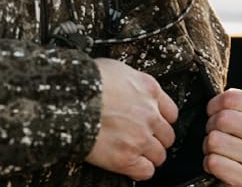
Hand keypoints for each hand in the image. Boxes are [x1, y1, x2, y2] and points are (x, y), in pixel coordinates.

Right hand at [85, 58, 178, 180]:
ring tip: (134, 153)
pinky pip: (146, 171)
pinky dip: (140, 170)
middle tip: (142, 139)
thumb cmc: (86, 81)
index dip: (161, 120)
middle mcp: (150, 114)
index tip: (154, 123)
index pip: (171, 112)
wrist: (70, 98)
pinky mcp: (126, 157)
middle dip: (156, 139)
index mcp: (149, 90)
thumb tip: (126, 85)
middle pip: (167, 135)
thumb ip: (130, 81)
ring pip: (159, 155)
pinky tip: (130, 164)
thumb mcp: (116, 69)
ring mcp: (140, 137)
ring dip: (148, 156)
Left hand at [203, 67, 241, 186]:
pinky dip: (209, 163)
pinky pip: (214, 162)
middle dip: (211, 126)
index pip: (230, 98)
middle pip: (223, 119)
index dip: (215, 105)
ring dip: (209, 146)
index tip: (218, 113)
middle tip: (219, 133)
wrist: (240, 175)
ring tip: (221, 149)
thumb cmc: (241, 135)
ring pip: (215, 141)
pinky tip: (221, 165)